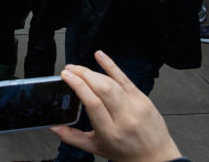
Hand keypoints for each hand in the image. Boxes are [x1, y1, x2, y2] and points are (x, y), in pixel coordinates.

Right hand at [51, 51, 182, 161]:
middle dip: (82, 74)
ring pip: (111, 82)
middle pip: (102, 88)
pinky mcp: (143, 99)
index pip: (92, 102)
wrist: (156, 157)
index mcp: (110, 132)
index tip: (66, 76)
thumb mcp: (95, 148)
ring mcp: (136, 107)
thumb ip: (71, 137)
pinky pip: (125, 78)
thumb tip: (52, 125)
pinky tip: (100, 56)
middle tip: (69, 70)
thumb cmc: (126, 153)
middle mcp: (125, 118)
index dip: (77, 85)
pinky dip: (111, 65)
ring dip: (92, 71)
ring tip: (79, 69)